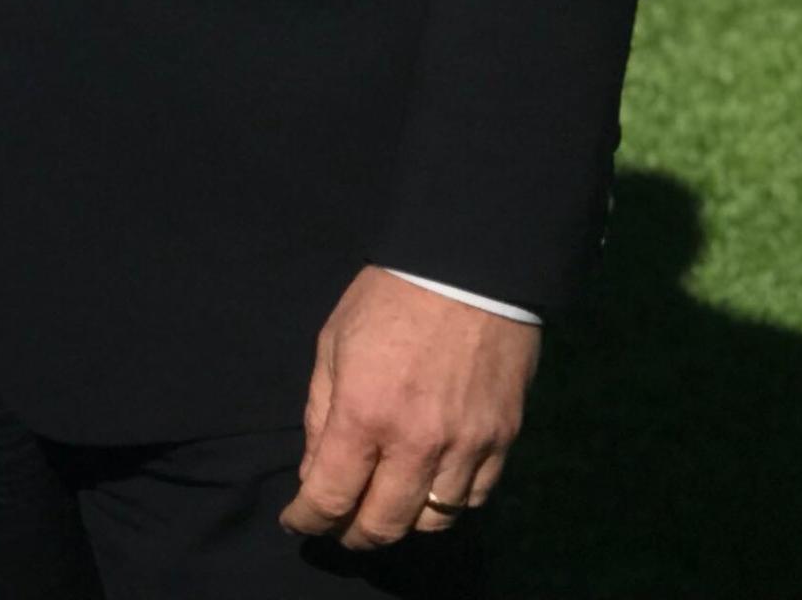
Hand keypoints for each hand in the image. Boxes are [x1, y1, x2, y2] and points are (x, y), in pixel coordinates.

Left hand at [281, 266, 537, 551]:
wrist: (468, 267)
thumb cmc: (388, 297)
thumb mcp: (333, 344)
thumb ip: (320, 413)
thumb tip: (314, 472)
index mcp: (364, 415)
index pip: (330, 498)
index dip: (307, 521)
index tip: (298, 522)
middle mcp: (416, 443)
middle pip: (383, 526)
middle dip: (353, 534)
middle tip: (341, 525)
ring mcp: (465, 446)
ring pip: (433, 522)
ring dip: (403, 521)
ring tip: (386, 504)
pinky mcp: (503, 440)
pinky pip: (475, 498)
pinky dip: (449, 502)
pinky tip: (431, 486)